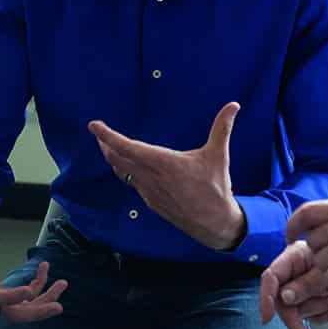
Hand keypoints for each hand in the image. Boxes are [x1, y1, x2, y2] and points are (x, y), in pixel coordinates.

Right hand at [0, 187, 67, 320]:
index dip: (10, 296)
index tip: (28, 291)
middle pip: (12, 314)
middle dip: (36, 311)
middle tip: (59, 305)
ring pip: (22, 310)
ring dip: (43, 301)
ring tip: (62, 284)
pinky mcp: (3, 297)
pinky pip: (23, 300)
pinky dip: (37, 288)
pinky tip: (44, 270)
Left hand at [88, 102, 246, 250]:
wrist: (215, 223)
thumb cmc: (216, 188)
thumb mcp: (218, 155)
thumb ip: (222, 128)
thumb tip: (233, 105)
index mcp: (162, 163)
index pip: (127, 147)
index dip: (108, 136)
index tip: (94, 126)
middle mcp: (150, 177)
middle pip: (117, 159)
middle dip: (105, 145)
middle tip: (98, 133)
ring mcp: (148, 191)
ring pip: (122, 172)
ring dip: (113, 158)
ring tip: (108, 147)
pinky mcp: (151, 201)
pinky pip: (131, 182)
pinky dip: (124, 170)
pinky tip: (127, 166)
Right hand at [258, 240, 327, 328]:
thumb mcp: (327, 271)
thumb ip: (306, 284)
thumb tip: (284, 298)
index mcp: (294, 257)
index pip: (271, 277)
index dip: (266, 298)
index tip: (267, 317)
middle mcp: (294, 273)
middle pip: (283, 300)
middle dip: (299, 314)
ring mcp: (302, 288)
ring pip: (299, 309)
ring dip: (320, 308)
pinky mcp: (311, 300)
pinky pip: (311, 315)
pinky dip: (323, 316)